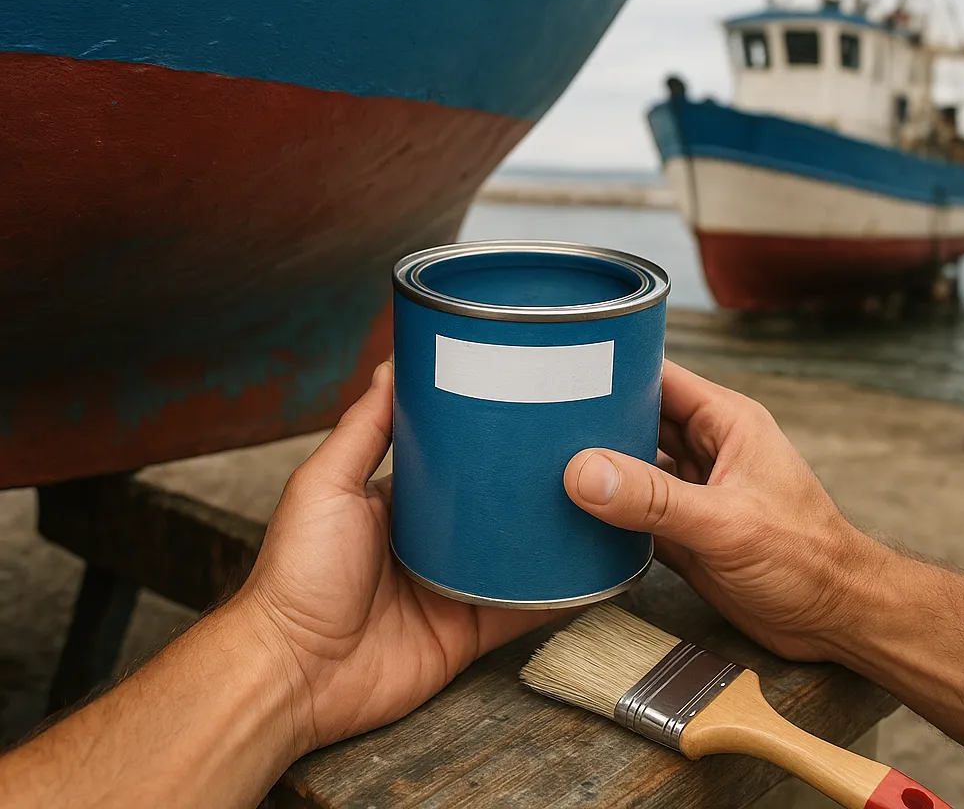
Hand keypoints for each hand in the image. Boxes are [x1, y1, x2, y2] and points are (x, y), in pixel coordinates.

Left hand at [233, 361, 550, 753]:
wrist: (295, 670)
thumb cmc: (296, 575)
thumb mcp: (325, 484)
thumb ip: (362, 429)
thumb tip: (390, 367)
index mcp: (397, 500)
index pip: (451, 457)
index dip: (482, 432)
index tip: (522, 399)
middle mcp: (430, 539)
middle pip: (491, 503)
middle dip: (525, 481)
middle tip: (575, 446)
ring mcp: (453, 585)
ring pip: (514, 553)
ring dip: (548, 533)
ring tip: (594, 499)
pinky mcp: (468, 629)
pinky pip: (523, 609)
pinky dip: (556, 594)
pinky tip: (588, 570)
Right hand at [563, 360, 882, 661]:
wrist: (838, 621)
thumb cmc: (808, 558)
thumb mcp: (726, 522)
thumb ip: (654, 499)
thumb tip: (583, 472)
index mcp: (726, 421)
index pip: (658, 375)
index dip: (613, 367)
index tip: (561, 368)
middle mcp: (706, 448)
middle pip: (636, 418)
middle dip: (593, 419)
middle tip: (535, 419)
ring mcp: (693, 490)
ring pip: (631, 466)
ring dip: (596, 468)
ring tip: (540, 462)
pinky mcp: (683, 531)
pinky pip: (632, 512)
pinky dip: (605, 514)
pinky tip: (570, 515)